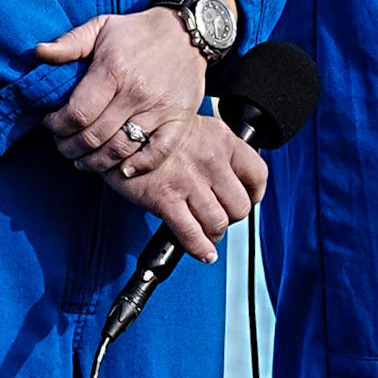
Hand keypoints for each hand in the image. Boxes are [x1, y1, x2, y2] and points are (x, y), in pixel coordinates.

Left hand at [34, 0, 220, 178]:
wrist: (186, 31)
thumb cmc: (136, 31)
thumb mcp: (100, 27)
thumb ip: (69, 42)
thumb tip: (38, 52)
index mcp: (114, 69)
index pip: (77, 113)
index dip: (57, 126)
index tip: (50, 124)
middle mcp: (137, 92)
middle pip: (95, 137)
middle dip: (70, 147)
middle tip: (63, 145)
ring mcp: (160, 109)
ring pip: (121, 149)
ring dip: (96, 162)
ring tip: (83, 160)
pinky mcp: (180, 119)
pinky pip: (159, 152)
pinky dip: (139, 166)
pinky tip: (123, 169)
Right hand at [120, 115, 267, 266]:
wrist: (118, 129)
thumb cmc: (153, 130)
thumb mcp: (194, 126)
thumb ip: (214, 149)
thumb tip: (226, 178)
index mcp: (222, 138)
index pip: (258, 174)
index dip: (255, 194)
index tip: (247, 200)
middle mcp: (210, 159)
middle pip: (240, 206)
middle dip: (231, 218)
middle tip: (219, 218)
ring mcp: (188, 180)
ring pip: (218, 223)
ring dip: (214, 234)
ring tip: (206, 233)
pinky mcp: (165, 198)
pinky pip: (192, 234)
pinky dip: (199, 248)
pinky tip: (202, 251)